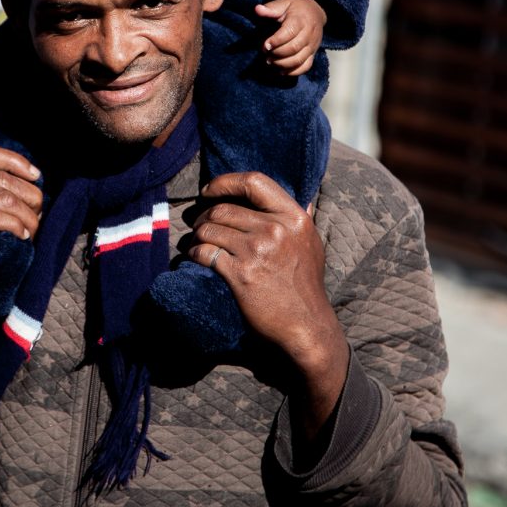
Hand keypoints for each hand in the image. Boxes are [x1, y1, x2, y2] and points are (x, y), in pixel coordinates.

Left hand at [188, 171, 348, 436]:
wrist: (306, 324)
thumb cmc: (305, 284)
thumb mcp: (311, 243)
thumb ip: (301, 220)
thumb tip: (302, 199)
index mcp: (293, 217)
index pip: (254, 182)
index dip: (225, 182)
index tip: (210, 190)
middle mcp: (276, 229)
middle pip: (224, 208)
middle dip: (204, 215)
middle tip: (199, 224)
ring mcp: (258, 251)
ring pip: (210, 229)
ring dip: (197, 234)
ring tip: (197, 241)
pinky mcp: (241, 274)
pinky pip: (206, 252)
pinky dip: (194, 252)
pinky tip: (195, 256)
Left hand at [255, 0, 326, 74]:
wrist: (316, 12)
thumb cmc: (296, 7)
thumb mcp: (284, 2)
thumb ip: (271, 8)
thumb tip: (257, 9)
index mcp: (300, 20)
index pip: (289, 32)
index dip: (276, 41)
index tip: (265, 45)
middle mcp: (309, 34)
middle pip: (294, 48)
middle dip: (277, 53)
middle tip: (266, 54)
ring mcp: (312, 45)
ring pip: (299, 60)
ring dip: (282, 64)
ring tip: (270, 62)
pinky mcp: (313, 53)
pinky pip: (305, 66)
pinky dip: (293, 72)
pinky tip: (281, 71)